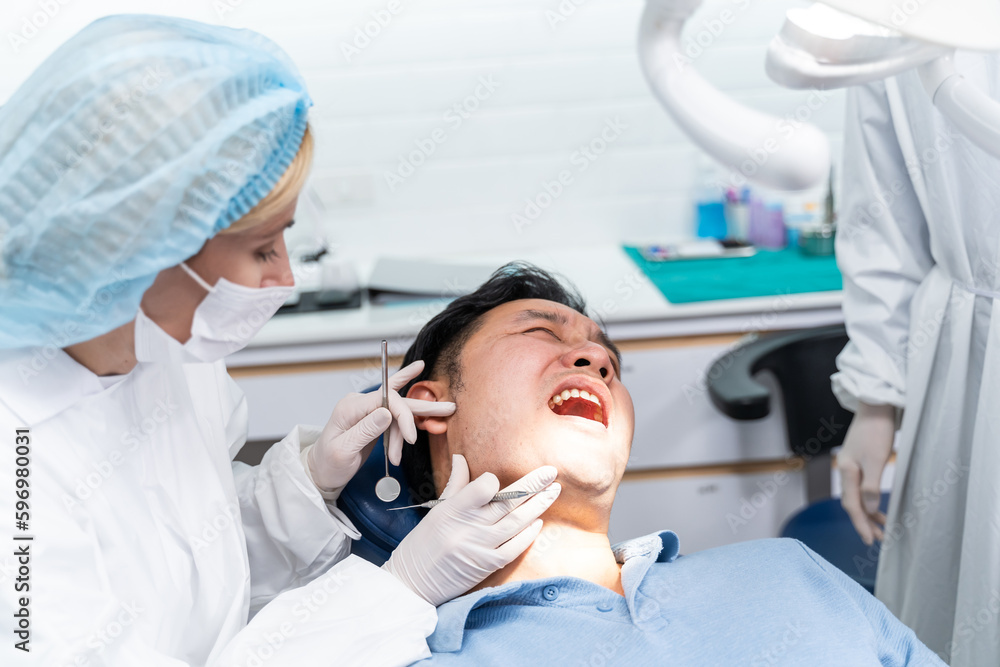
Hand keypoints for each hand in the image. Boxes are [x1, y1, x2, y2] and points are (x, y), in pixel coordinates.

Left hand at [306, 360, 455, 498]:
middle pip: (396, 398)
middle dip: (422, 406)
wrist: (320, 474)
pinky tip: (410, 436)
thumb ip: (365, 430)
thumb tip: (386, 412)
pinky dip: (404, 430)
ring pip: (399, 410)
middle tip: (448, 407)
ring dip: (409, 428)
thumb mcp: (344, 450)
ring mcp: (367, 411)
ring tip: (426, 431)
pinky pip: (395, 419)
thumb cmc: (328, 464)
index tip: (412, 440)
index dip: (404, 417)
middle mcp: (360, 404)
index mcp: (351, 407)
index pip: (387, 400)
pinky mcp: (373, 420)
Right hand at [382, 455, 560, 605]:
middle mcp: (468, 528)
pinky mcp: (487, 566)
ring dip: (538, 506)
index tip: (496, 480)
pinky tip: (538, 522)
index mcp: (452, 510)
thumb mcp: (436, 511)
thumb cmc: (422, 544)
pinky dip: (527, 534)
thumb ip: (456, 484)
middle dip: (533, 485)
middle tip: (551, 472)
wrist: (412, 584)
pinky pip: (514, 548)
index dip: (493, 481)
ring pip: (516, 522)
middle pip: (507, 502)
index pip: (484, 487)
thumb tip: (461, 457)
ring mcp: (480, 548)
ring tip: (553, 491)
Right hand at [838, 402, 895, 544]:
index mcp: (847, 471)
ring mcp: (852, 466)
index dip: (860, 524)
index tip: (870, 540)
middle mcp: (846, 470)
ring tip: (882, 527)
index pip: (851, 504)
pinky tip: (878, 507)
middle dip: (864, 522)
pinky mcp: (860, 462)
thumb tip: (869, 510)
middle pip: (852, 503)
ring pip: (858, 496)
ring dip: (868, 513)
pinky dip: (870, 500)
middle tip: (877, 539)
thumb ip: (871, 487)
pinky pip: (862, 488)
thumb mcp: (876, 460)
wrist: (876, 407)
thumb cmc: (876, 432)